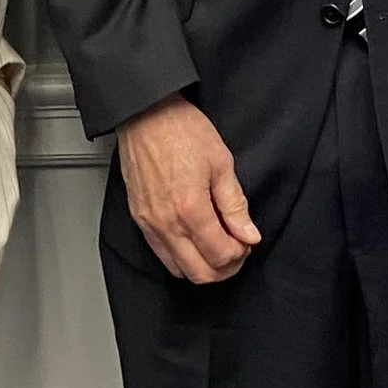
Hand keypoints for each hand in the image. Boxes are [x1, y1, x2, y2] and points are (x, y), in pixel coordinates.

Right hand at [119, 95, 259, 284]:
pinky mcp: (139, 220)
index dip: (240, 253)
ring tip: (217, 245)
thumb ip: (235, 205)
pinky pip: (161, 254)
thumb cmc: (181, 131)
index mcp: (190, 208)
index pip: (221, 255)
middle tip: (236, 249)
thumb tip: (248, 234)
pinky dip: (182, 257)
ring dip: (203, 266)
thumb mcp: (221, 163)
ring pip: (179, 270)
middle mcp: (166, 222)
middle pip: (200, 273)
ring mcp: (149, 224)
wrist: (146, 115)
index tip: (247, 241)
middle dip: (224, 268)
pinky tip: (195, 240)